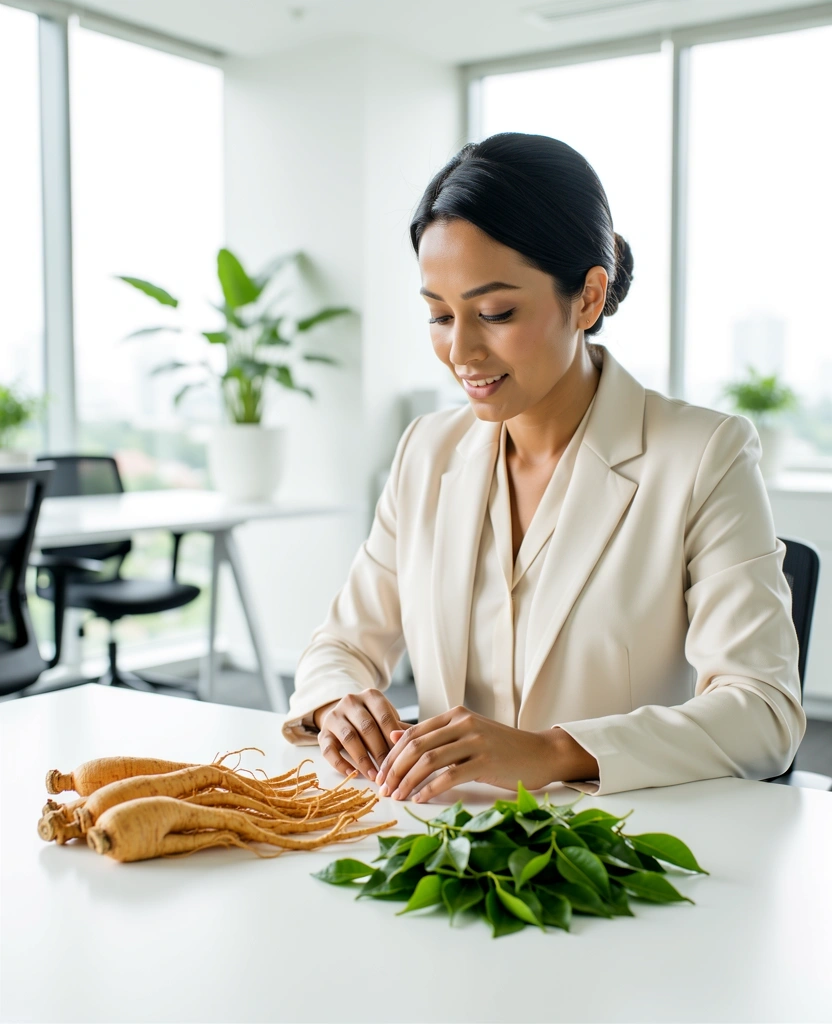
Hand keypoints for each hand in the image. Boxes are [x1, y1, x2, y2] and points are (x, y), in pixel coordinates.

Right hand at [314, 689, 409, 781]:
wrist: (344, 716)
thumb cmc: (373, 720)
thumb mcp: (387, 719)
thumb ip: (399, 730)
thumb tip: (414, 744)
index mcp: (371, 695)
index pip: (384, 717)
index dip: (393, 739)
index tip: (403, 758)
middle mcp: (350, 701)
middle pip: (367, 728)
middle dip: (380, 752)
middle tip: (390, 771)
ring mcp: (334, 716)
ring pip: (349, 738)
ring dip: (363, 760)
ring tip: (374, 776)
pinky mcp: (322, 733)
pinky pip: (328, 750)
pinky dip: (340, 763)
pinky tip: (352, 774)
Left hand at [374, 705, 564, 803]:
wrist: (541, 753)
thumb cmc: (502, 748)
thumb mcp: (466, 735)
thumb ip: (434, 735)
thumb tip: (395, 734)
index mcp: (455, 715)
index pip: (412, 732)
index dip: (392, 755)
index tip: (381, 775)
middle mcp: (463, 723)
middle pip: (416, 746)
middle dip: (394, 770)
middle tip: (383, 790)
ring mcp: (475, 741)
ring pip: (428, 760)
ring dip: (407, 781)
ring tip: (397, 797)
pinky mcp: (486, 761)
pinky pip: (449, 776)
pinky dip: (430, 789)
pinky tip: (420, 800)